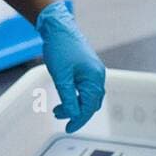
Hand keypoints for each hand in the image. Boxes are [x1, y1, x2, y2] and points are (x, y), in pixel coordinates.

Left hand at [36, 0, 105, 132]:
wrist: (57, 27)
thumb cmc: (59, 49)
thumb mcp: (61, 77)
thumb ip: (68, 97)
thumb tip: (73, 114)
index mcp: (94, 78)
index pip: (89, 106)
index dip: (78, 119)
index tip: (68, 128)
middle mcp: (98, 75)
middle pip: (91, 103)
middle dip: (76, 112)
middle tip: (59, 117)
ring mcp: (94, 71)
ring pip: (88, 95)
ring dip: (75, 104)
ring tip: (58, 109)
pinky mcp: (88, 68)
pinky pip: (85, 87)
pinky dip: (76, 95)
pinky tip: (65, 96)